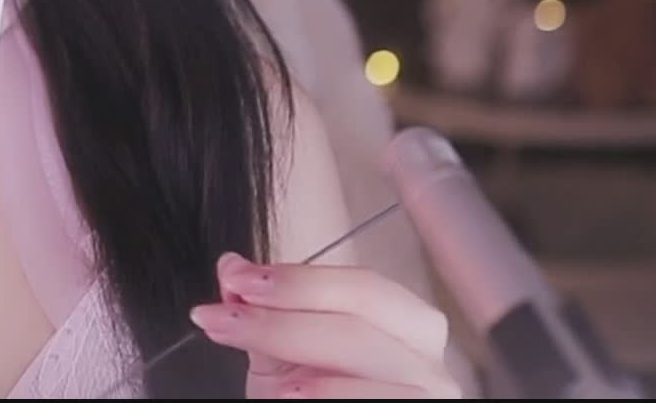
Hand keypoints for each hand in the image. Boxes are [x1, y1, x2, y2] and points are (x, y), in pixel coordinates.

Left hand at [190, 253, 461, 398]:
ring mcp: (429, 394)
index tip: (236, 280)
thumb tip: (232, 266)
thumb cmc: (312, 397)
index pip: (359, 286)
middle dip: (285, 313)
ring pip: (364, 360)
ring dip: (297, 347)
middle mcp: (428, 355)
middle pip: (361, 317)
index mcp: (406, 321)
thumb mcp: (286, 354)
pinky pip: (373, 402)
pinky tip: (288, 392)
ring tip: (250, 357)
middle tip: (226, 317)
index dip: (297, 281)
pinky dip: (329, 394)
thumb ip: (264, 310)